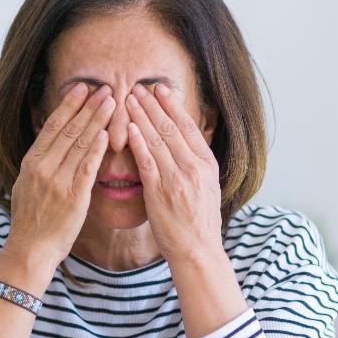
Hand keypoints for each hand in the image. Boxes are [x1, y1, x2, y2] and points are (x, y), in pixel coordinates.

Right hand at [7, 83, 114, 268]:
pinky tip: (106, 134)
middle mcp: (43, 167)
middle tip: (104, 88)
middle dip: (88, 106)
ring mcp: (57, 181)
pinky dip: (96, 149)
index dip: (68, 105)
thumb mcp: (27, 185)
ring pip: (79, 144)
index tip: (81, 88)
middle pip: (68, 129)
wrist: (30, 249)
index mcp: (31, 162)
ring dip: (97, 120)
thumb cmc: (32, 220)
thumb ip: (40, 164)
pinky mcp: (73, 197)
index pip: (51, 126)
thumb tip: (50, 143)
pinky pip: (87, 168)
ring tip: (111, 102)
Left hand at [125, 83, 223, 265]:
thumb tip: (193, 140)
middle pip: (172, 128)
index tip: (162, 89)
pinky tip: (129, 128)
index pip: (189, 127)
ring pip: (158, 140)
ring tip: (129, 99)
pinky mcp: (161, 192)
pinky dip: (138, 142)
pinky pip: (147, 161)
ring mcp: (178, 179)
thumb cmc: (200, 222)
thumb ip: (199, 163)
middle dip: (154, 105)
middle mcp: (195, 168)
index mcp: (207, 164)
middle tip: (139, 87)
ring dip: (142, 117)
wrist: (197, 250)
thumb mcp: (209, 187)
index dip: (174, 106)